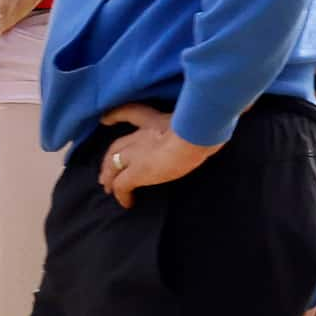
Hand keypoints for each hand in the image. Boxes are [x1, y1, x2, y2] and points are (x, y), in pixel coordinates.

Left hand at [98, 103, 217, 206]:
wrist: (195, 135)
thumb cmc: (205, 126)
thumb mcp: (196, 120)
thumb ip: (194, 121)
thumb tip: (211, 126)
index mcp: (156, 120)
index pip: (131, 113)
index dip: (115, 115)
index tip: (105, 119)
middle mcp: (141, 135)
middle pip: (116, 146)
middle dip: (108, 159)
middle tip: (104, 172)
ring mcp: (135, 153)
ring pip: (112, 165)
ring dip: (108, 177)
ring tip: (107, 187)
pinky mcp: (136, 172)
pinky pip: (121, 186)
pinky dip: (121, 195)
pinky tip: (126, 203)